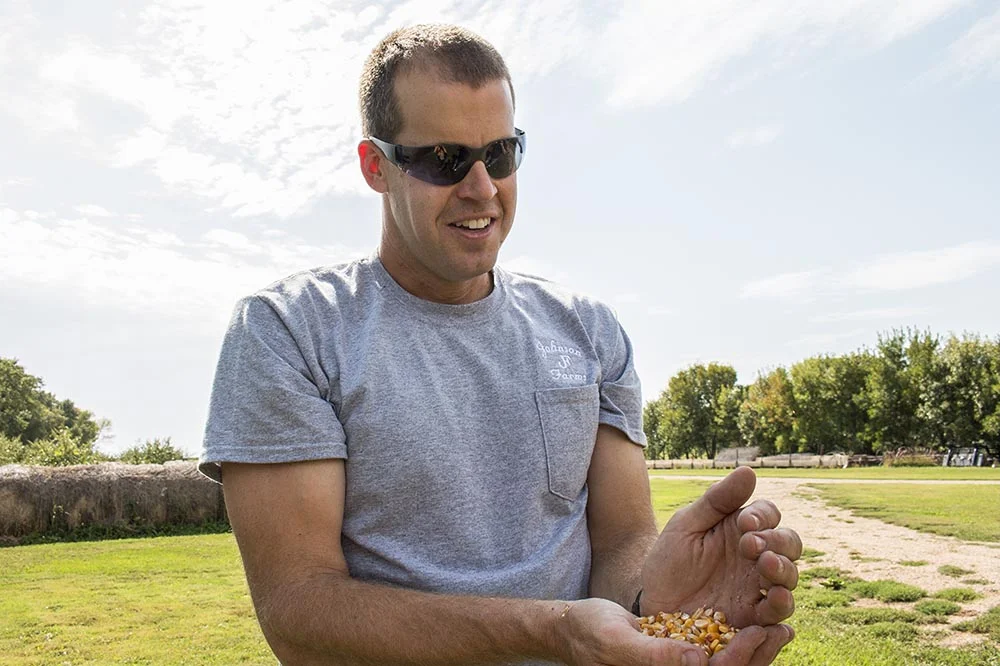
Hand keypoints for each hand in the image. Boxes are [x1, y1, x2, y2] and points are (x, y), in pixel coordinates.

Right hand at [553, 598, 794, 665]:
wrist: (576, 626)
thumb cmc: (592, 636)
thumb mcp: (620, 642)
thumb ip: (658, 654)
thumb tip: (699, 661)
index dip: (742, 657)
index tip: (760, 630)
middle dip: (759, 652)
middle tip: (783, 625)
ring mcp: (687, 663)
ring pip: (731, 659)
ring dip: (756, 642)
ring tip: (778, 617)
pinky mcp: (687, 650)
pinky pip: (721, 644)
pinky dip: (742, 632)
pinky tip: (758, 614)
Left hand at [640, 467, 801, 629]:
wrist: (650, 599)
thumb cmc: (668, 558)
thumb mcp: (687, 525)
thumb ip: (717, 501)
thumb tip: (749, 470)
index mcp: (741, 529)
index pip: (768, 515)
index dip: (764, 516)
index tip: (745, 522)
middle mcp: (756, 557)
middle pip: (788, 544)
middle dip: (777, 541)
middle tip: (751, 544)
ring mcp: (757, 587)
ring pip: (788, 576)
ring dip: (784, 569)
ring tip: (766, 565)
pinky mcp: (753, 618)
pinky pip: (777, 614)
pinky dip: (781, 605)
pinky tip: (774, 596)